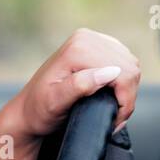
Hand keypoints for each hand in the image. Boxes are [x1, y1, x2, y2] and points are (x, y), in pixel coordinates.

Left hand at [5, 28, 141, 140]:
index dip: (124, 100)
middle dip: (127, 96)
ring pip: (131, 65)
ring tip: (113, 108)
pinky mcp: (97, 47)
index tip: (114, 119)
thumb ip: (80, 86)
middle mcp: (86, 39)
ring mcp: (92, 41)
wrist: (28, 110)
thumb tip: (108, 73)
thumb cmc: (38, 109)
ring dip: (127, 90)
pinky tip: (111, 94)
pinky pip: (125, 62)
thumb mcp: (55, 102)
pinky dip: (123, 82)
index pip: (123, 72)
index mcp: (78, 48)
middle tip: (115, 117)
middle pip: (130, 67)